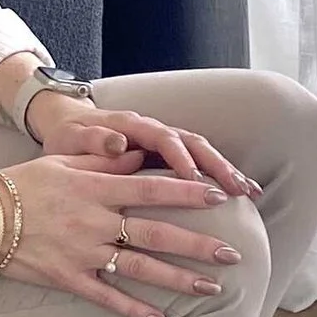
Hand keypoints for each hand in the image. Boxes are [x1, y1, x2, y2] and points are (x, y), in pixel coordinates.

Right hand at [0, 151, 246, 316]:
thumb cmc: (18, 185)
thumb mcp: (61, 164)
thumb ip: (103, 163)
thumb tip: (138, 157)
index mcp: (95, 190)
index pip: (150, 190)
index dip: (185, 193)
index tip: (217, 196)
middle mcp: (94, 222)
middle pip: (156, 234)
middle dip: (197, 245)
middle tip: (232, 254)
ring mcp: (83, 253)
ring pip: (140, 269)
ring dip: (178, 280)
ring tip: (211, 288)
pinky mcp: (69, 278)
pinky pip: (107, 297)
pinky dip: (134, 310)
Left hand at [26, 92, 258, 202]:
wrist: (68, 123)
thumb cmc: (68, 137)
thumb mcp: (72, 139)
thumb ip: (93, 140)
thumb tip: (116, 142)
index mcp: (132, 125)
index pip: (163, 138)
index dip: (180, 158)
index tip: (193, 178)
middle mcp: (154, 130)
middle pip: (193, 143)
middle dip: (217, 165)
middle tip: (237, 189)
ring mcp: (163, 141)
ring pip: (202, 151)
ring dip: (226, 170)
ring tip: (249, 192)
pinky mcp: (168, 153)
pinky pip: (198, 161)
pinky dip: (220, 175)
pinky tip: (240, 192)